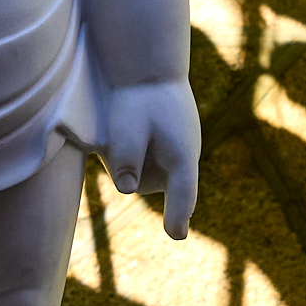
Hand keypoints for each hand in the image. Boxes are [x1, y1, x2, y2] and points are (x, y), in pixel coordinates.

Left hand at [104, 78, 199, 238]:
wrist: (151, 69)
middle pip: (148, 183)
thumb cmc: (140, 96)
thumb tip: (127, 189)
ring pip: (143, 174)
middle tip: (120, 130)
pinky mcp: (169, 150)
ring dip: (129, 158)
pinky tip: (131, 126)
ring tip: (126, 124)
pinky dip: (132, 150)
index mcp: (183, 156)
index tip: (177, 236)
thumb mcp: (128, 125)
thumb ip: (127, 158)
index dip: (178, 216)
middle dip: (129, 169)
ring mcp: (178, 156)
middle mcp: (184, 161)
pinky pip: (144, 161)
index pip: (182, 195)